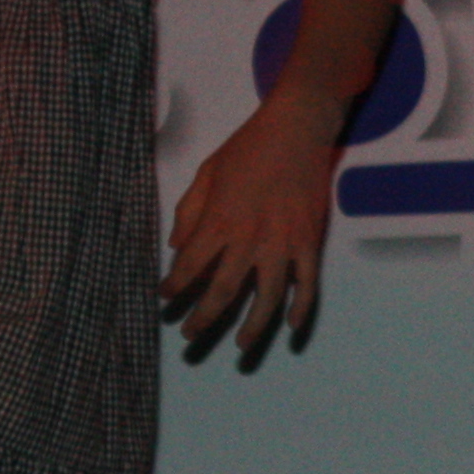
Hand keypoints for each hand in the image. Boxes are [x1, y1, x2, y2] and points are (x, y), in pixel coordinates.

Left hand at [160, 92, 342, 366]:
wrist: (297, 128)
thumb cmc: (248, 147)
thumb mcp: (207, 173)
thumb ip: (189, 211)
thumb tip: (176, 248)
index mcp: (219, 220)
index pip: (189, 266)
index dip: (173, 287)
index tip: (164, 298)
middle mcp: (249, 238)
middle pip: (223, 291)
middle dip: (203, 318)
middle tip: (190, 335)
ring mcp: (283, 243)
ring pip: (266, 297)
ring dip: (253, 326)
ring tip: (241, 345)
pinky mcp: (309, 241)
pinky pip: (307, 283)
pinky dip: (301, 307)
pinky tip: (291, 326)